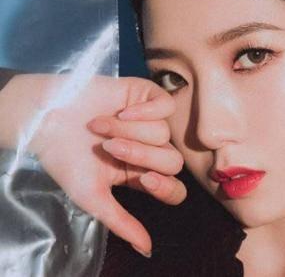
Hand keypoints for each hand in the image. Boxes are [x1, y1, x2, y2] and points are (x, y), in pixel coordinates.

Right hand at [22, 74, 186, 256]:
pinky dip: (145, 110)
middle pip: (171, 160)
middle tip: (109, 147)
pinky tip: (122, 110)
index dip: (165, 187)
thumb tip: (147, 250)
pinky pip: (165, 106)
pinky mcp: (148, 96)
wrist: (47, 119)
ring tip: (99, 125)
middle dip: (139, 154)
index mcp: (140, 174)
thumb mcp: (92, 195)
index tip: (143, 179)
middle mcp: (150, 149)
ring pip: (163, 133)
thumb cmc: (68, 158)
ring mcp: (151, 122)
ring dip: (127, 130)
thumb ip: (121, 221)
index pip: (174, 189)